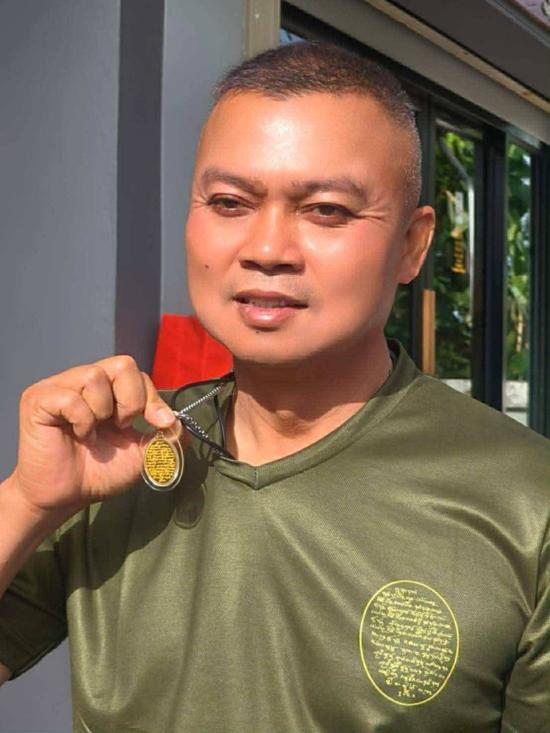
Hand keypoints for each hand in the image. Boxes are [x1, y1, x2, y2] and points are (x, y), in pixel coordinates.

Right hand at [10, 356, 180, 516]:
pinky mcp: (38, 399)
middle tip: (120, 427)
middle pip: (122, 364)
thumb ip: (163, 437)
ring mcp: (59, 387)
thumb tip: (181, 425)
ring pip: (95, 376)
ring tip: (93, 433)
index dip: (151, 397)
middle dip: (131, 401)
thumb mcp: (141, 454)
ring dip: (103, 412)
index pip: (136, 373)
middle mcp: (83, 381)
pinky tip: (78, 436)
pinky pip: (70, 398)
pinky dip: (82, 421)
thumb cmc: (98, 473)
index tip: (159, 424)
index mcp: (107, 390)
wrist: (65, 497)